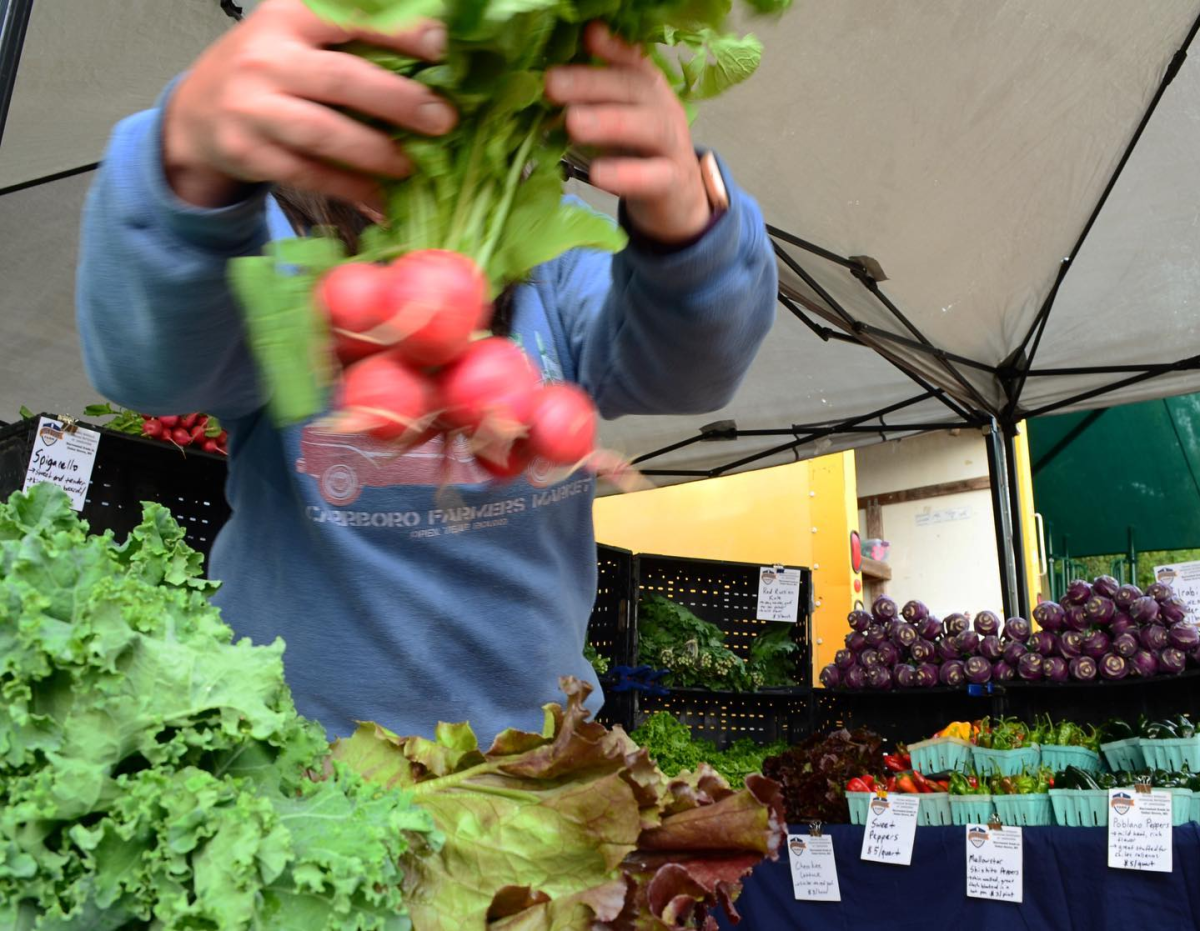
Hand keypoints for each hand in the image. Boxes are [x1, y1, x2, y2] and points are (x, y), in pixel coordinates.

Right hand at [162, 0, 456, 209]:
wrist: (198, 113)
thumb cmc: (270, 70)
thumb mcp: (300, 35)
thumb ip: (352, 38)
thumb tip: (435, 50)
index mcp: (288, 17)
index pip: (347, 16)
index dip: (396, 30)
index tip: (440, 45)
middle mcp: (266, 58)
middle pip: (342, 80)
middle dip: (398, 101)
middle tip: (443, 119)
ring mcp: (252, 108)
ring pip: (325, 134)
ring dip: (376, 153)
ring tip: (412, 165)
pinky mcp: (248, 153)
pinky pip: (309, 174)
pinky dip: (350, 188)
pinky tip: (381, 197)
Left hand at [546, 23, 710, 243]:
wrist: (678, 202)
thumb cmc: (638, 155)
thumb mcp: (618, 121)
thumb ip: (594, 98)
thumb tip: (553, 75)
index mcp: (650, 92)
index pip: (632, 63)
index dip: (612, 48)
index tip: (586, 36)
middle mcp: (665, 111)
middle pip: (635, 89)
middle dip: (592, 83)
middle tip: (552, 83)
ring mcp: (673, 146)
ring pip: (649, 127)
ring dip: (610, 122)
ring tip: (572, 122)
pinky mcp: (673, 183)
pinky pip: (654, 177)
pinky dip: (627, 175)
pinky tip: (598, 174)